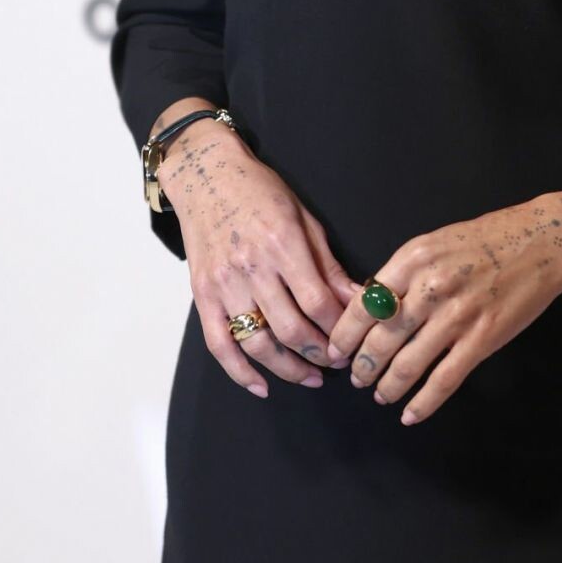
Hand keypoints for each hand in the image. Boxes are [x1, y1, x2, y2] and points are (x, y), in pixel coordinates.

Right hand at [159, 119, 358, 397]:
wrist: (206, 176)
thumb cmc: (260, 191)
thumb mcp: (304, 218)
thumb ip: (329, 264)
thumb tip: (359, 299)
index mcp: (282, 243)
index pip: (318, 302)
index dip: (339, 329)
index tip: (354, 339)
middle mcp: (252, 267)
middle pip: (291, 329)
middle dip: (320, 353)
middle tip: (337, 362)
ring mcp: (223, 283)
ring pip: (258, 343)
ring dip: (289, 369)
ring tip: (311, 377)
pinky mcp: (202, 295)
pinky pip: (219, 345)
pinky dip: (240, 372)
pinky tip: (262, 386)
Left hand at [326, 196, 561, 426]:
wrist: (542, 240)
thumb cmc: (486, 238)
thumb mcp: (434, 243)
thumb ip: (403, 274)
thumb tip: (369, 306)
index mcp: (412, 259)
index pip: (364, 304)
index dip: (345, 334)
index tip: (335, 350)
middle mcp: (430, 287)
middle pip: (381, 339)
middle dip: (362, 365)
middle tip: (355, 378)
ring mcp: (457, 316)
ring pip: (408, 364)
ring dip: (387, 386)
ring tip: (379, 394)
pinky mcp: (482, 339)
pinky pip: (444, 380)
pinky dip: (423, 403)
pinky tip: (410, 413)